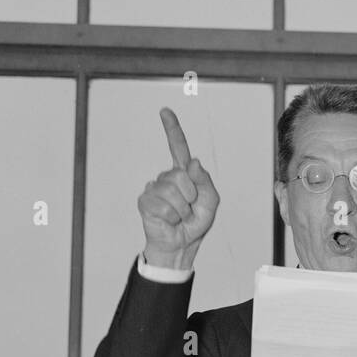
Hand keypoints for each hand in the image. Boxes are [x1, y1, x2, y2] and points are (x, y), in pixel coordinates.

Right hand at [138, 108, 220, 271]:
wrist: (181, 245)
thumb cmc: (195, 223)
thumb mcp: (210, 202)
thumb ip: (205, 182)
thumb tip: (194, 163)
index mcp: (184, 174)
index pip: (178, 148)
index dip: (172, 129)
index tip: (165, 111)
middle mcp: (168, 178)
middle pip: (180, 175)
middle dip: (190, 196)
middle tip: (189, 209)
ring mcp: (155, 188)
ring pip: (171, 191)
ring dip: (181, 209)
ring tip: (179, 216)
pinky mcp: (145, 201)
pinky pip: (161, 205)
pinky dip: (170, 216)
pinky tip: (169, 220)